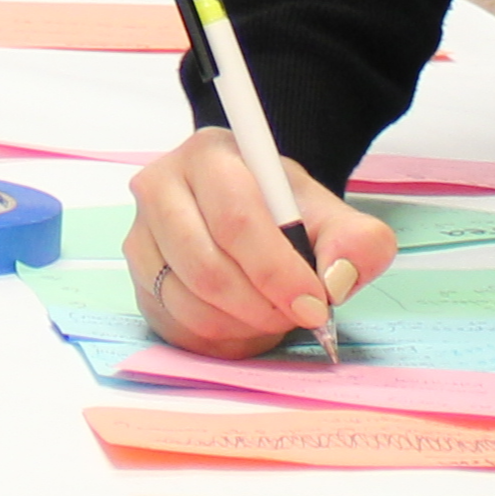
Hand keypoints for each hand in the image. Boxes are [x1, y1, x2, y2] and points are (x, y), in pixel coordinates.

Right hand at [121, 131, 398, 355]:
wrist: (253, 213)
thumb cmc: (285, 211)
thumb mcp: (332, 215)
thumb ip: (356, 240)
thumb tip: (338, 279)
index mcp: (210, 156)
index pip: (236, 219)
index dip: (277, 271)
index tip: (315, 305)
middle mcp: (160, 189)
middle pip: (206, 268)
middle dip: (262, 307)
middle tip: (299, 318)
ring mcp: (141, 236)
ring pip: (188, 304)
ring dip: (243, 326)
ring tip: (276, 317)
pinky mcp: (138, 280)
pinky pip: (176, 327)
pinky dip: (221, 339)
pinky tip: (248, 324)